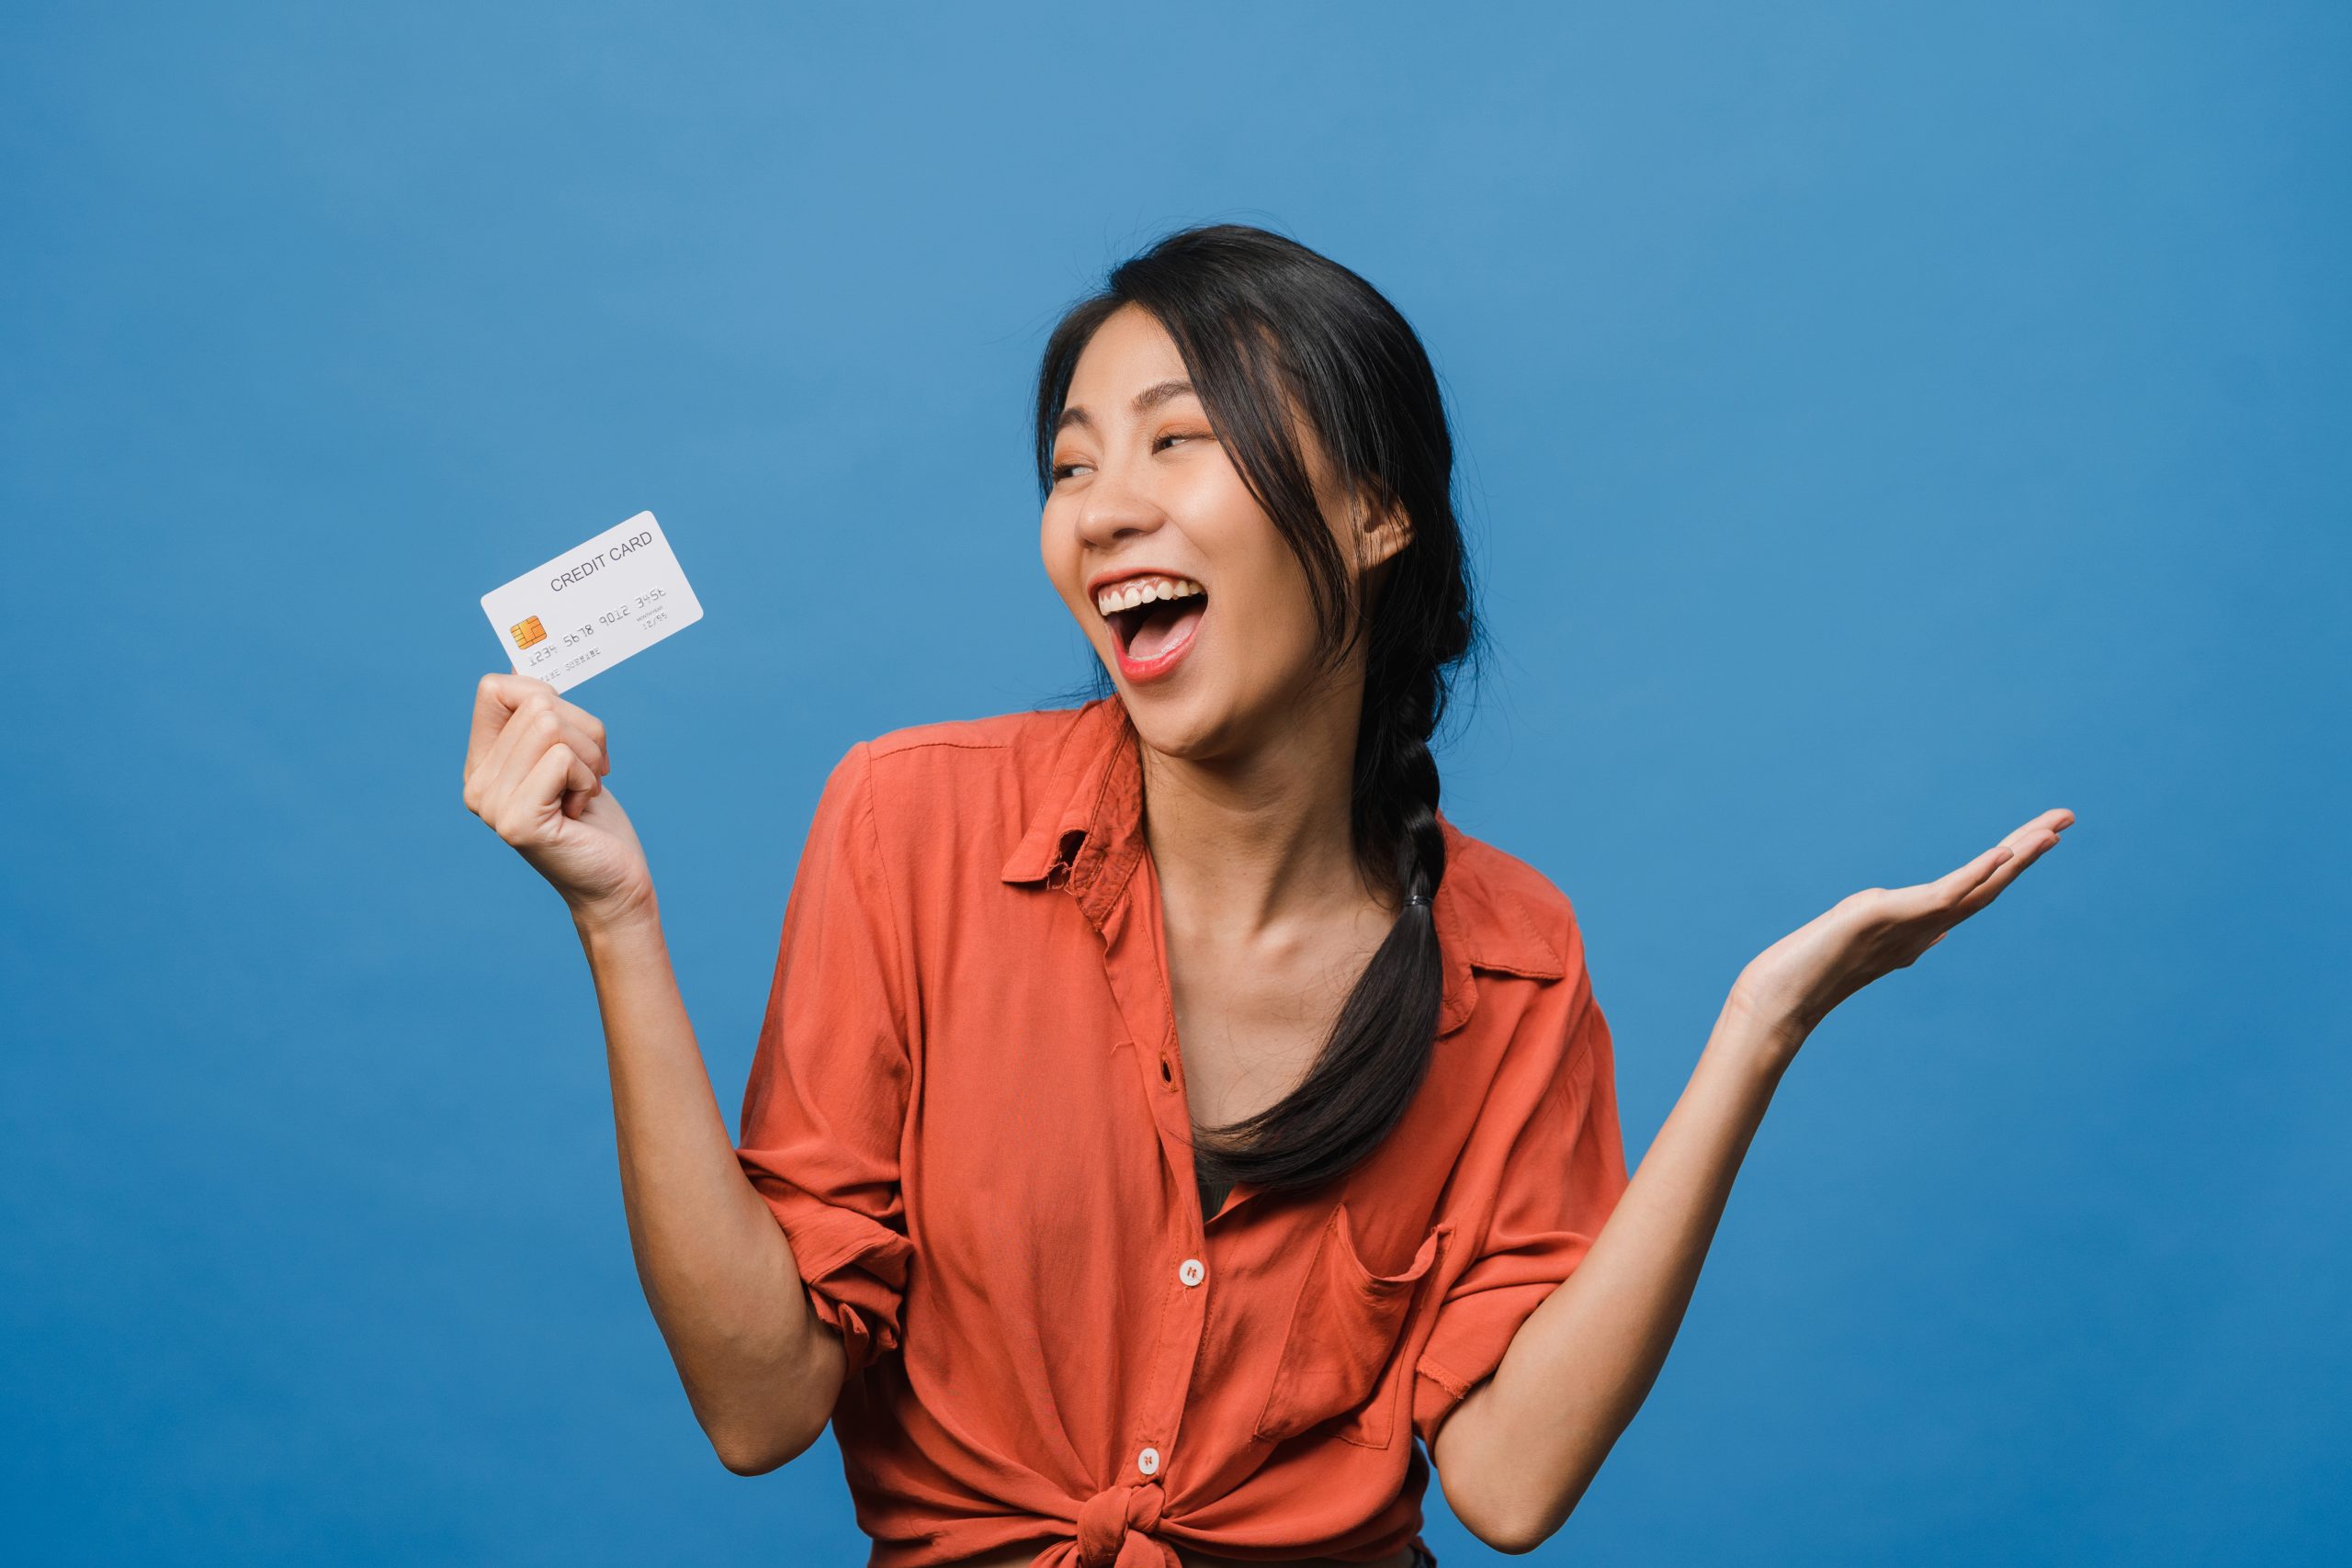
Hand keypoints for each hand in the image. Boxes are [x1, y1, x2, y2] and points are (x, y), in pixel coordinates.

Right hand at [460, 673, 654, 925]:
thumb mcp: (567, 753)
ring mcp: (492, 805)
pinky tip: (580, 809)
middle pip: (537, 704)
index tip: (566, 736)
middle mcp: (477, 784)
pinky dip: (587, 778)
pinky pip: (561, 759)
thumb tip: (520, 665)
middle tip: (587, 775)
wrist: (613, 880)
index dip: (544, 696)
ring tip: (583, 792)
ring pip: (551, 726)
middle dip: (584, 732)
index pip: (495, 688)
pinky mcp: (518, 821)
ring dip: (589, 756)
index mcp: (482, 763)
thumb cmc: (594, 817)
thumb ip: (540, 716)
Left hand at [1729, 808, 2075, 1057]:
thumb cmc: (1819, 966)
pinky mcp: (1895, 916)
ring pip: (1979, 886)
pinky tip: (2003, 852)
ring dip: (2018, 856)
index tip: (2044, 835)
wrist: (1787, 992)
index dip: (2014, 861)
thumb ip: (1908, 931)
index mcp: (1926, 926)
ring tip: (2052, 831)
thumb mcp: (1870, 935)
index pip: (1980, 886)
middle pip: (1992, 881)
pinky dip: (1976, 873)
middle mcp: (1929, 925)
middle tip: (2067, 818)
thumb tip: (1938, 935)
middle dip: (2029, 847)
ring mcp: (1916, 923)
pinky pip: (1946, 893)